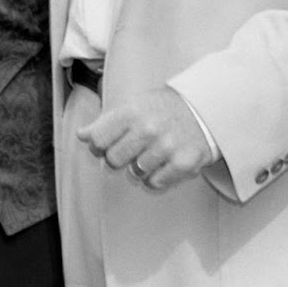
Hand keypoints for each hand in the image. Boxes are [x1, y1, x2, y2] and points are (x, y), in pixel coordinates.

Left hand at [77, 87, 213, 191]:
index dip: (98, 145)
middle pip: (113, 160)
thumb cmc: (165, 108)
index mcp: (133, 110)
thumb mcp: (135, 104)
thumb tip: (81, 134)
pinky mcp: (183, 163)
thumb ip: (107, 120)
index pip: (97, 139)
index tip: (106, 144)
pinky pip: (155, 182)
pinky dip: (156, 177)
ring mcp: (167, 147)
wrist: (206, 110)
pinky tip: (163, 163)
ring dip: (140, 167)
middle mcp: (148, 128)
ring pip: (135, 173)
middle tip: (132, 149)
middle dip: (118, 158)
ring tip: (152, 152)